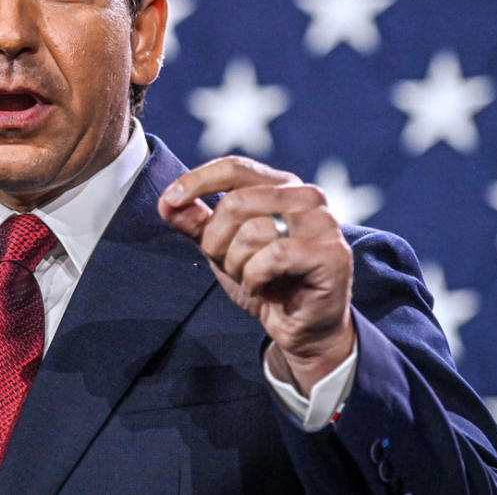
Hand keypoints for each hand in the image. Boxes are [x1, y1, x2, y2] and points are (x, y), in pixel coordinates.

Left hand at [157, 155, 353, 393]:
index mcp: (281, 186)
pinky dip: (256, 277)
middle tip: (227, 265)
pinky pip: (274, 256)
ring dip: (236, 264)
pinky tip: (263, 288)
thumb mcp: (221, 249)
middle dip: (216, 241)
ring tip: (249, 278)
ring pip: (253, 231)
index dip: (197, 181)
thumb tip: (165, 203)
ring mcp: (323, 223)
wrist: (302, 328)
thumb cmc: (265, 282)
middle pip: (236, 202)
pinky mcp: (332, 254)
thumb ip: (196, 224)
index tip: (170, 201)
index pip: (234, 167)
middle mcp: (306, 196)